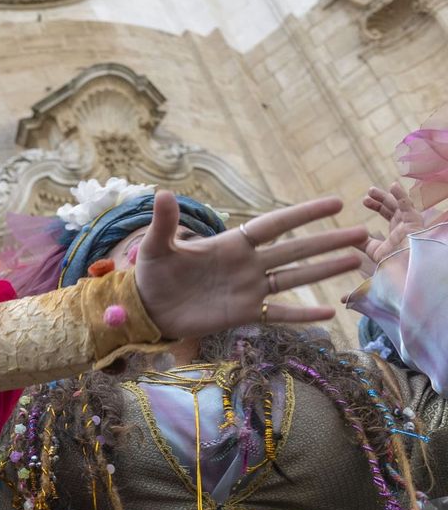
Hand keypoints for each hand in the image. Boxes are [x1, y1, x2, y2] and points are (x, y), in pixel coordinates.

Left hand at [133, 191, 365, 336]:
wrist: (146, 309)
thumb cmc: (151, 274)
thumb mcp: (155, 248)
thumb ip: (164, 224)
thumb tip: (162, 194)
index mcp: (231, 244)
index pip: (274, 225)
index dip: (303, 214)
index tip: (335, 202)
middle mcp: (247, 264)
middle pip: (295, 250)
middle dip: (327, 242)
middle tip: (363, 232)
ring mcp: (249, 289)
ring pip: (294, 278)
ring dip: (324, 270)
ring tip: (357, 260)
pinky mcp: (244, 313)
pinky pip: (278, 313)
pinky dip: (302, 315)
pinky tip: (330, 313)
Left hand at [360, 182, 426, 270]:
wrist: (403, 266)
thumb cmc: (391, 261)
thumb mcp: (372, 250)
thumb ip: (363, 243)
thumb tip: (348, 239)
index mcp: (396, 231)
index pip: (387, 213)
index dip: (376, 205)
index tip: (364, 201)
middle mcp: (404, 224)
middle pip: (392, 206)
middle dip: (380, 198)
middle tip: (368, 192)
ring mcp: (410, 221)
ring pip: (398, 203)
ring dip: (386, 195)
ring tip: (372, 190)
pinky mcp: (414, 219)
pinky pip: (408, 204)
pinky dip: (401, 194)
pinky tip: (393, 186)